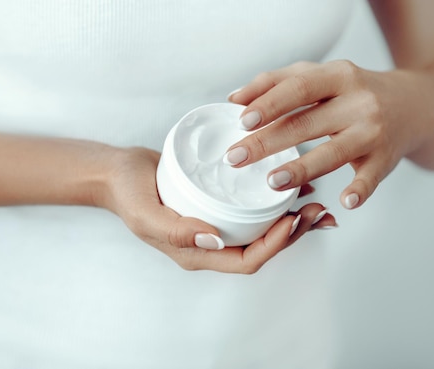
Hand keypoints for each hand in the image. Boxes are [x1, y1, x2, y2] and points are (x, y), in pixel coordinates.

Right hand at [102, 147, 335, 273]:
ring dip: (291, 217)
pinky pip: (252, 207)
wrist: (116, 173)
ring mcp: (216, 223)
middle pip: (263, 247)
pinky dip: (274, 199)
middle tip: (317, 210)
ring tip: (315, 200)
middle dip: (293, 232)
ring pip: (262, 228)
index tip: (293, 220)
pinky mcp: (218, 204)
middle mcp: (211, 242)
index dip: (275, 245)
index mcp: (198, 253)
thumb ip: (176, 230)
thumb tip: (215, 240)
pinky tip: (291, 182)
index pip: (247, 260)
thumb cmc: (127, 194)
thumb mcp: (145, 214)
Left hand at [226, 60, 433, 208]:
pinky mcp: (386, 159)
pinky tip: (344, 202)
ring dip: (302, 168)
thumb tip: (233, 99)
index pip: (299, 87)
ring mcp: (374, 131)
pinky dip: (360, 190)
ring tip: (271, 181)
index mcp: (338, 76)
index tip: (242, 121)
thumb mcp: (319, 76)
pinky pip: (371, 177)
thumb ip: (275, 82)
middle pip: (307, 123)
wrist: (414, 105)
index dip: (270, 103)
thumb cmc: (351, 91)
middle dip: (267, 141)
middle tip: (235, 158)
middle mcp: (358, 102)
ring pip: (333, 152)